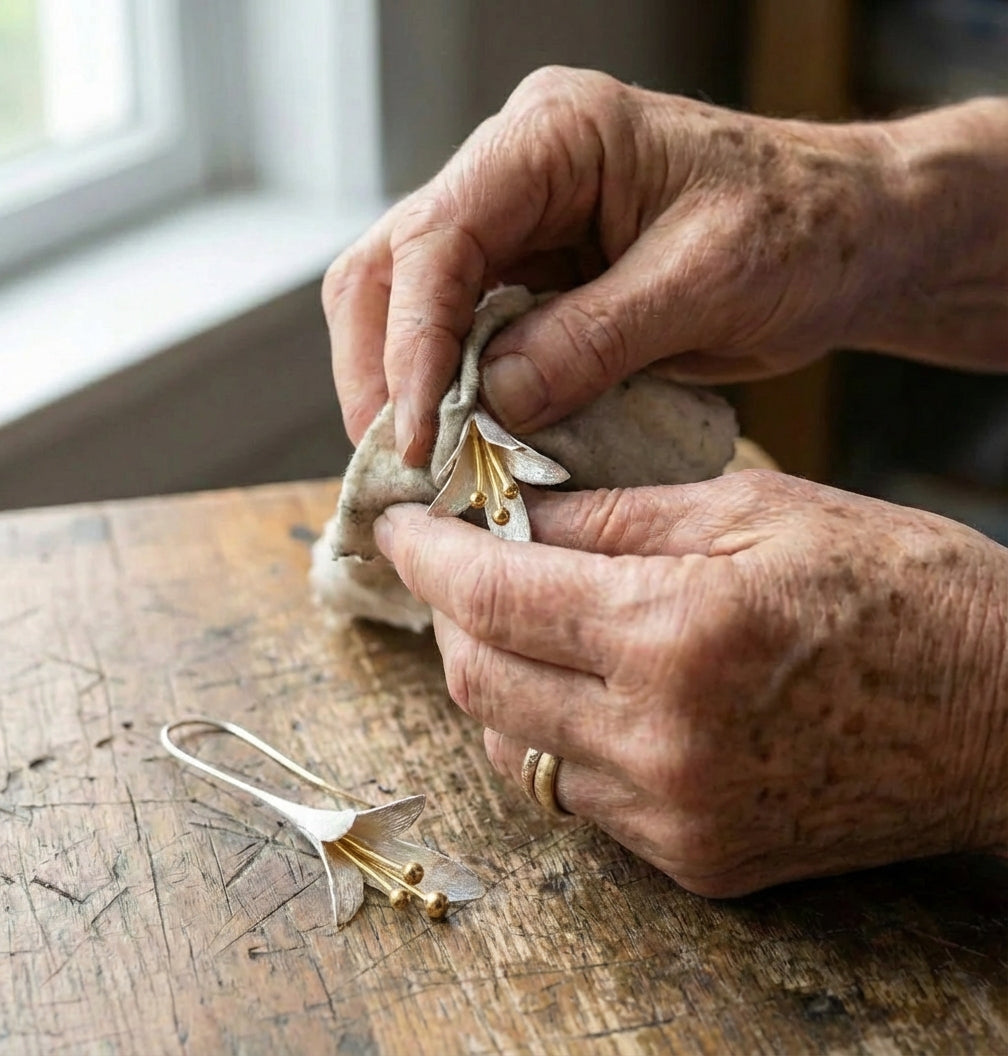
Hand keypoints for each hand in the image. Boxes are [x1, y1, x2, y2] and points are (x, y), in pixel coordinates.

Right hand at [322, 66, 1007, 463]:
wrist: (845, 238)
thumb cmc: (800, 231)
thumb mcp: (705, 283)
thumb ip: (593, 339)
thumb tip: (493, 404)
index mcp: (555, 136)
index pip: (439, 235)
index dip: (412, 342)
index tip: (416, 434)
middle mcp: (515, 172)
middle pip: (392, 265)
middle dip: (381, 369)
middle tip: (398, 462)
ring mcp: (518, 227)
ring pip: (410, 304)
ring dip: (404, 387)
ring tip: (422, 465)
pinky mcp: (532, 280)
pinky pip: (463, 338)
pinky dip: (453, 395)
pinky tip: (464, 443)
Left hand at [374, 473, 1007, 894]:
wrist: (1005, 717)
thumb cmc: (901, 589)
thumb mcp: (758, 510)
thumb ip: (616, 516)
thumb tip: (515, 514)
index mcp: (677, 633)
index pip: (494, 594)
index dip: (429, 555)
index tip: (401, 524)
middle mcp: (661, 740)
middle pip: (478, 682)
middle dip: (449, 613)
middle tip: (459, 563)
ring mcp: (675, 815)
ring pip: (513, 747)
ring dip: (493, 676)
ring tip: (519, 619)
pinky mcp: (696, 858)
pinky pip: (574, 795)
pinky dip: (551, 733)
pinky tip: (580, 686)